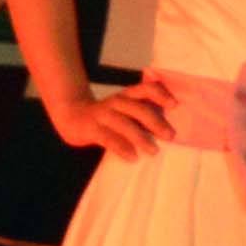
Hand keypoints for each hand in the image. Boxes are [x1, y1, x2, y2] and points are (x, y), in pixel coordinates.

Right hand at [51, 78, 175, 157]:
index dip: (160, 94)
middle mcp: (115, 102)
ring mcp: (101, 114)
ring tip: (154, 151)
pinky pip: (107, 138)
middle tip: (170, 136)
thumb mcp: (123, 110)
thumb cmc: (105, 117)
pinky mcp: (90, 128)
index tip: (175, 105)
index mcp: (126, 96)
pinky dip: (121, 147)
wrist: (70, 115)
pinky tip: (132, 157)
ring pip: (123, 123)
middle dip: (155, 121)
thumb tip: (168, 130)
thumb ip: (140, 114)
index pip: (145, 89)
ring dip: (140, 137)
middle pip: (137, 108)